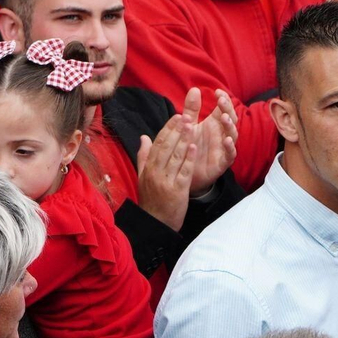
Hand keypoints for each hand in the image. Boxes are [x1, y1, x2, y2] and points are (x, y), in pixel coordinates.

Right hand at [135, 116, 194, 232]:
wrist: (156, 222)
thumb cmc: (151, 198)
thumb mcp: (143, 176)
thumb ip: (144, 156)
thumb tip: (144, 137)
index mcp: (148, 168)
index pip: (158, 144)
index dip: (168, 129)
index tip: (177, 116)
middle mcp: (155, 172)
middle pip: (166, 147)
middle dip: (177, 131)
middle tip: (186, 115)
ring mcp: (166, 181)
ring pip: (175, 157)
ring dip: (184, 140)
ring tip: (192, 125)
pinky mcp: (177, 190)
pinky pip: (183, 172)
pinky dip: (189, 159)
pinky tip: (194, 147)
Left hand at [184, 88, 237, 194]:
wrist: (184, 172)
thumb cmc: (189, 146)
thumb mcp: (188, 125)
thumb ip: (191, 109)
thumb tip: (194, 89)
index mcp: (214, 124)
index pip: (223, 109)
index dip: (223, 100)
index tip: (217, 91)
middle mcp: (221, 135)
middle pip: (230, 119)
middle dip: (227, 109)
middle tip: (221, 100)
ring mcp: (223, 148)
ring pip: (232, 135)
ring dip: (229, 126)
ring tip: (223, 117)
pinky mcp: (222, 162)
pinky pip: (230, 154)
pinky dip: (230, 147)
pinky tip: (227, 140)